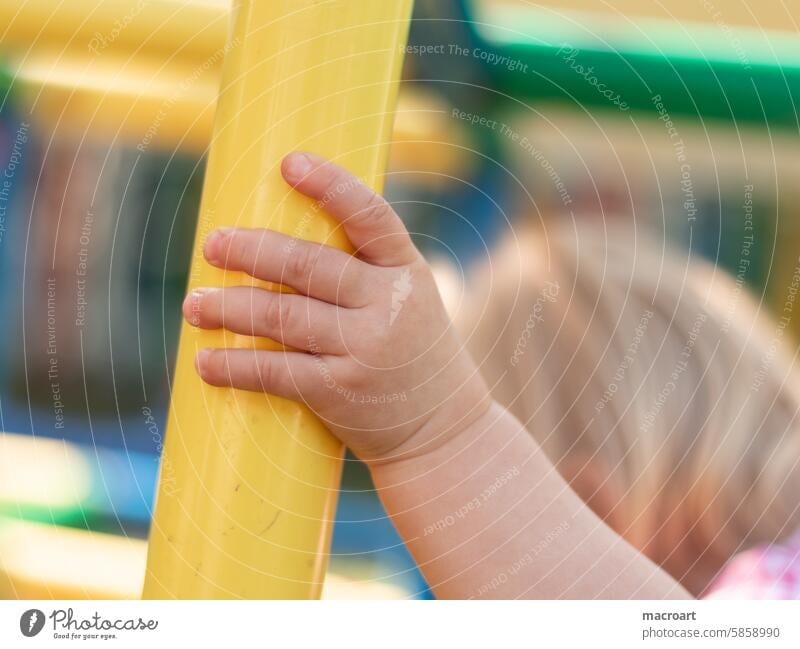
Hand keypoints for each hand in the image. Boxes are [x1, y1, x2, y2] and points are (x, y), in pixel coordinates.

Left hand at [184, 152, 490, 463]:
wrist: (445, 432)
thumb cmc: (415, 357)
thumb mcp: (411, 301)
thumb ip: (366, 273)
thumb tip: (285, 245)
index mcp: (408, 271)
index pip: (370, 217)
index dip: (330, 186)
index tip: (289, 163)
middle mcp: (389, 305)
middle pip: (308, 265)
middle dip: (252, 252)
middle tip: (211, 244)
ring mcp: (365, 349)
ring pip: (282, 316)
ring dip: (229, 308)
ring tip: (193, 305)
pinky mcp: (340, 392)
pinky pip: (276, 372)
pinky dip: (235, 365)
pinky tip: (206, 361)